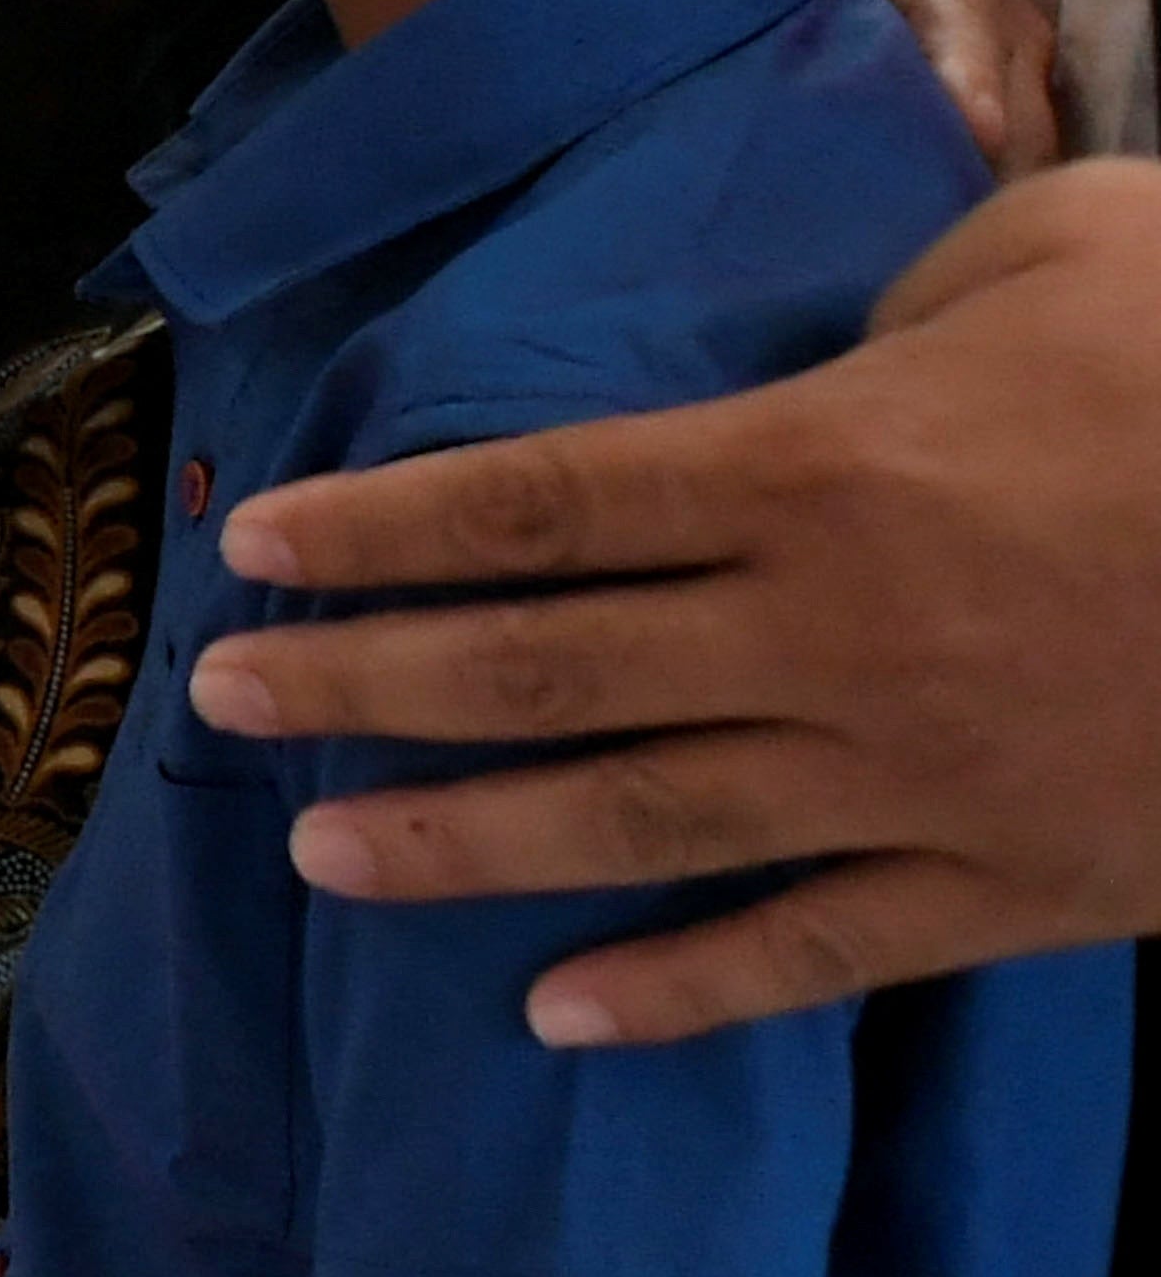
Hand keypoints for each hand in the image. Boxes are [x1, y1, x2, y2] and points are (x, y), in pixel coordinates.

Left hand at [200, 158, 1160, 1040]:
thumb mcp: (1057, 256)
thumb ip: (902, 300)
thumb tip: (831, 345)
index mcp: (820, 467)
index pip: (538, 502)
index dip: (382, 529)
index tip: (258, 545)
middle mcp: (828, 633)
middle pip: (537, 667)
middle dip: (361, 684)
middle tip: (219, 699)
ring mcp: (914, 773)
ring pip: (632, 823)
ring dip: (459, 845)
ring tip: (317, 859)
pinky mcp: (1015, 882)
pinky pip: (814, 953)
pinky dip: (680, 996)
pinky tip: (557, 1020)